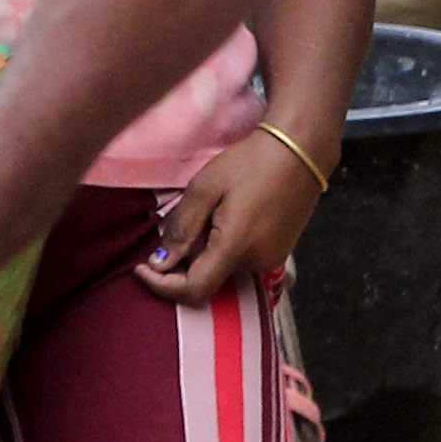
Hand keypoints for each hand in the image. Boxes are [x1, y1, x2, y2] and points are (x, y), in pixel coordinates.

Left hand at [137, 127, 324, 300]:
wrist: (299, 151)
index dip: (162, 286)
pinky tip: (221, 223)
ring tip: (201, 222)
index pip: (194, 290)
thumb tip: (160, 263)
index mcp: (235, 248)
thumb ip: (181, 228)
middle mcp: (256, 264)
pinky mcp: (279, 254)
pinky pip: (241, 264)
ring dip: (203, 259)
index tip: (142, 269)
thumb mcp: (205, 188)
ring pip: (224, 274)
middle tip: (168, 238)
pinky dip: (222, 253)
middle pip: (208, 283)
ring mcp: (272, 261)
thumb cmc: (250, 163)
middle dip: (180, 269)